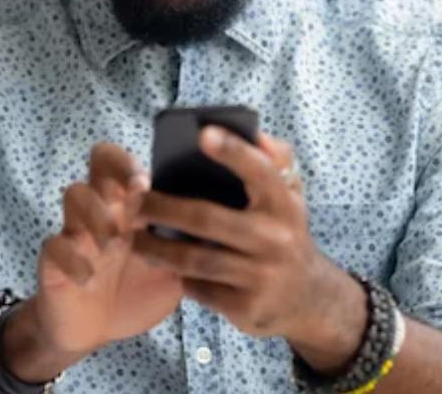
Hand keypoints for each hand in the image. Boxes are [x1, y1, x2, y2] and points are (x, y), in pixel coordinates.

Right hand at [32, 143, 183, 356]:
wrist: (96, 329)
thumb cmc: (137, 290)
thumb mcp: (171, 270)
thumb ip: (188, 247)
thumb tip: (222, 228)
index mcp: (131, 205)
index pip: (128, 161)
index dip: (132, 163)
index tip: (146, 183)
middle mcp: (103, 208)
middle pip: (98, 161)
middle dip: (114, 171)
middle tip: (129, 197)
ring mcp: (75, 230)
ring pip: (74, 193)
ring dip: (96, 214)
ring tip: (113, 244)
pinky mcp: (54, 259)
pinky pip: (54, 245)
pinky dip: (72, 258)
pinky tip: (88, 278)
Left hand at [132, 127, 350, 343]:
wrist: (308, 298)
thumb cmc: (284, 232)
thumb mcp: (289, 196)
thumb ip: (275, 161)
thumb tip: (257, 135)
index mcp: (283, 203)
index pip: (260, 171)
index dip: (233, 151)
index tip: (203, 134)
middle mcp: (275, 239)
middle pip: (207, 219)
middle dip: (162, 208)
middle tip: (132, 202)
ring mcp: (260, 275)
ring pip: (195, 259)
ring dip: (156, 247)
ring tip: (133, 237)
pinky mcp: (246, 307)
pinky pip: (199, 288)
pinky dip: (178, 276)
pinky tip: (163, 264)